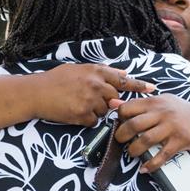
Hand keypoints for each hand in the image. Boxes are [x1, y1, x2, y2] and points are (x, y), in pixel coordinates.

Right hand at [33, 64, 152, 125]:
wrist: (36, 92)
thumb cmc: (55, 80)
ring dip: (95, 111)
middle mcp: (96, 85)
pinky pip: (94, 121)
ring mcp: (90, 100)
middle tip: (91, 100)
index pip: (123, 79)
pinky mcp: (83, 114)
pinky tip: (73, 112)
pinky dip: (86, 120)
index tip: (153, 88)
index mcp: (95, 71)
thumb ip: (101, 71)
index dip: (139, 85)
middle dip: (108, 102)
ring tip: (77, 103)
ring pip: (105, 111)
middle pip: (116, 98)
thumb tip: (123, 72)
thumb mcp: (78, 69)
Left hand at [114, 94, 189, 171]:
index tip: (120, 123)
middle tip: (120, 140)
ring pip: (145, 140)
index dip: (120, 117)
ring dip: (134, 150)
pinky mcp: (179, 141)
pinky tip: (144, 168)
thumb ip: (139, 103)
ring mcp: (171, 128)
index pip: (128, 108)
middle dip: (121, 135)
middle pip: (134, 125)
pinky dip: (151, 164)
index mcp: (155, 102)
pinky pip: (161, 156)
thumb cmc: (181, 111)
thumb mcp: (162, 101)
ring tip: (132, 152)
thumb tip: (113, 104)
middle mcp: (162, 113)